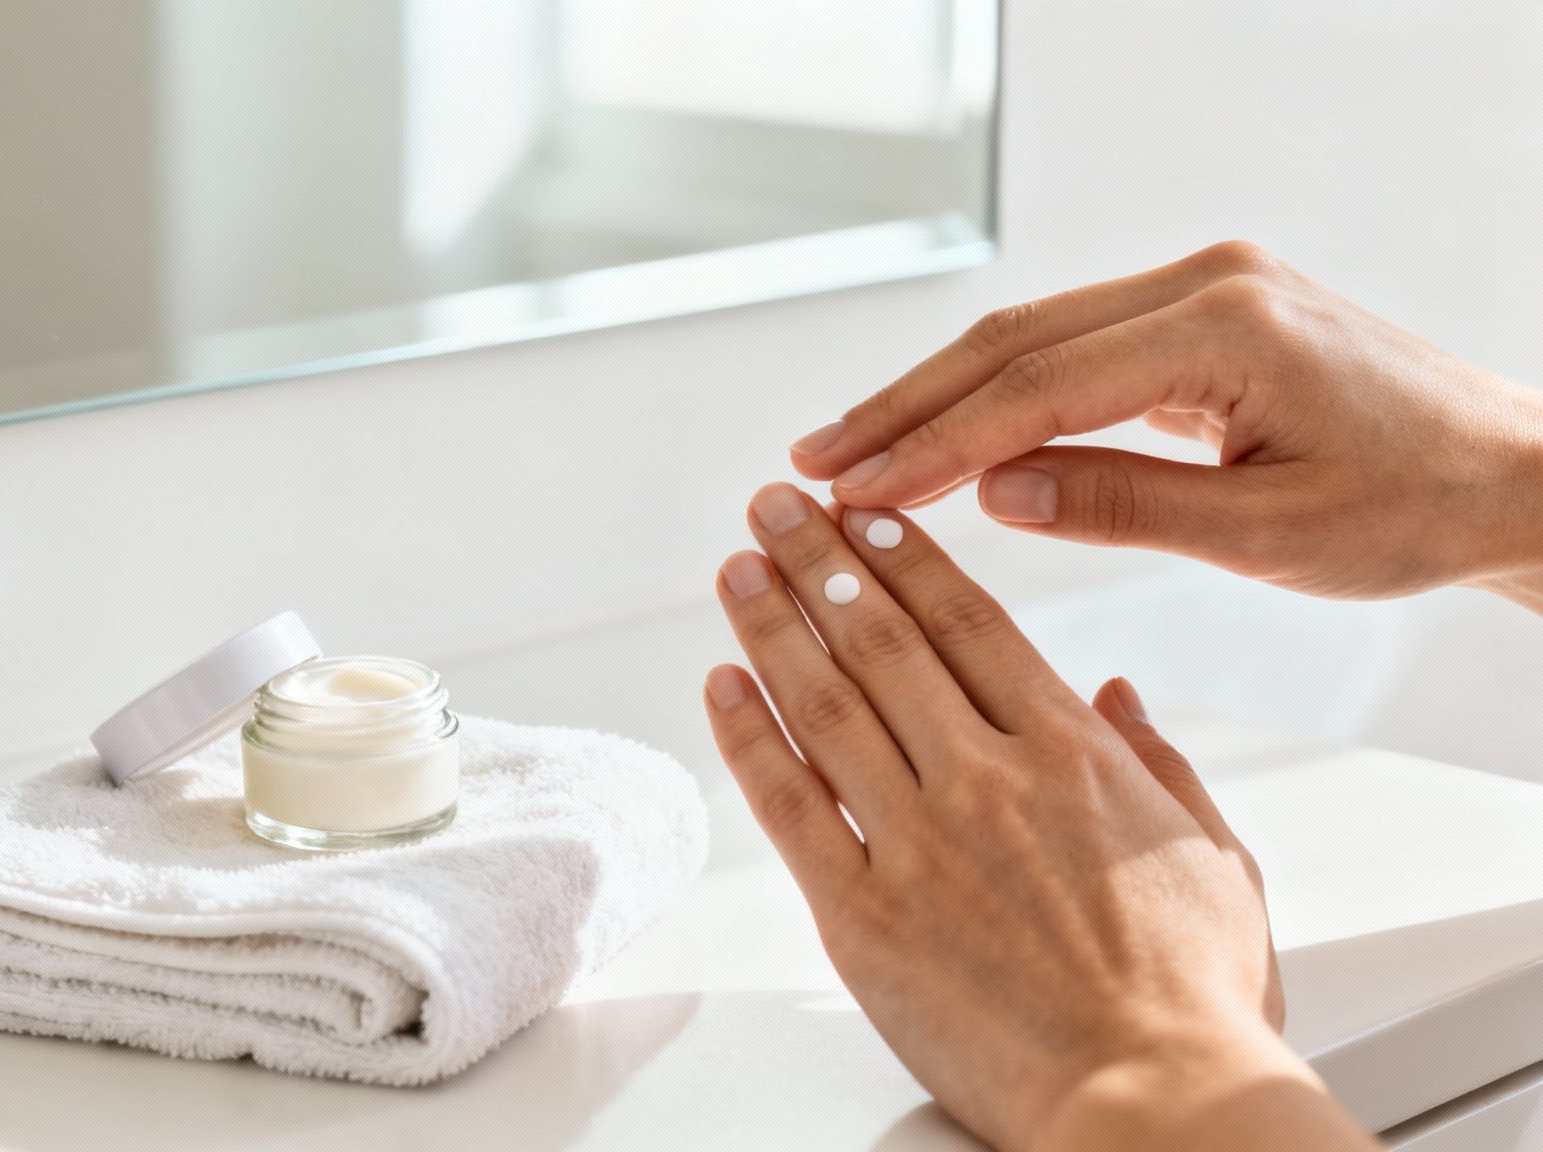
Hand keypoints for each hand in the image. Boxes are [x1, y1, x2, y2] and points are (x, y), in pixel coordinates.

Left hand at [703, 484, 1373, 1150]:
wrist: (1149, 1103)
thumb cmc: (1194, 998)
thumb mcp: (1216, 859)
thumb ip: (1158, 767)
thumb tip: (1117, 695)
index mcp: (1071, 754)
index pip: (970, 622)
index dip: (906, 557)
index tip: (866, 510)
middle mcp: (986, 778)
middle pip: (883, 640)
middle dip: (822, 560)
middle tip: (778, 505)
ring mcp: (918, 842)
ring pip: (826, 704)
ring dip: (772, 624)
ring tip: (737, 565)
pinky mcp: (862, 914)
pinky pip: (790, 806)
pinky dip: (749, 738)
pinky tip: (722, 684)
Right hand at [789, 241, 1542, 603]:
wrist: (1508, 474)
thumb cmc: (1412, 508)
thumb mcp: (1268, 531)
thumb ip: (1125, 504)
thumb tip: (995, 491)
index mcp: (1224, 326)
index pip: (1036, 387)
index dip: (933, 443)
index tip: (853, 488)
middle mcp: (1206, 282)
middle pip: (1014, 341)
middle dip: (906, 405)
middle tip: (814, 462)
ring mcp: (1203, 288)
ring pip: (1033, 337)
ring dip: (940, 396)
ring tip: (855, 452)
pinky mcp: (1202, 314)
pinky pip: (1075, 348)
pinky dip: (1001, 395)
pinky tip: (946, 436)